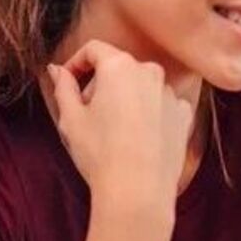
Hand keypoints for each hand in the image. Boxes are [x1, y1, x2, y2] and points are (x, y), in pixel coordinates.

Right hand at [45, 40, 194, 213]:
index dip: (76, 63)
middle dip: (100, 84)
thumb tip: (56, 69)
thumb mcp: (71, 119)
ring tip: (113, 131)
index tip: (67, 81)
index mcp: (119, 66)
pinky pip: (161, 105)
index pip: (93, 49)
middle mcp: (149, 72)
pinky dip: (148, 113)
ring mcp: (170, 93)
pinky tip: (137, 138)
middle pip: (118, 68)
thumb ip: (63, 87)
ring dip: (125, 99)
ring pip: (141, 86)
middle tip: (86, 113)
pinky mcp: (184, 115)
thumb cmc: (100, 153)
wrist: (138, 191)